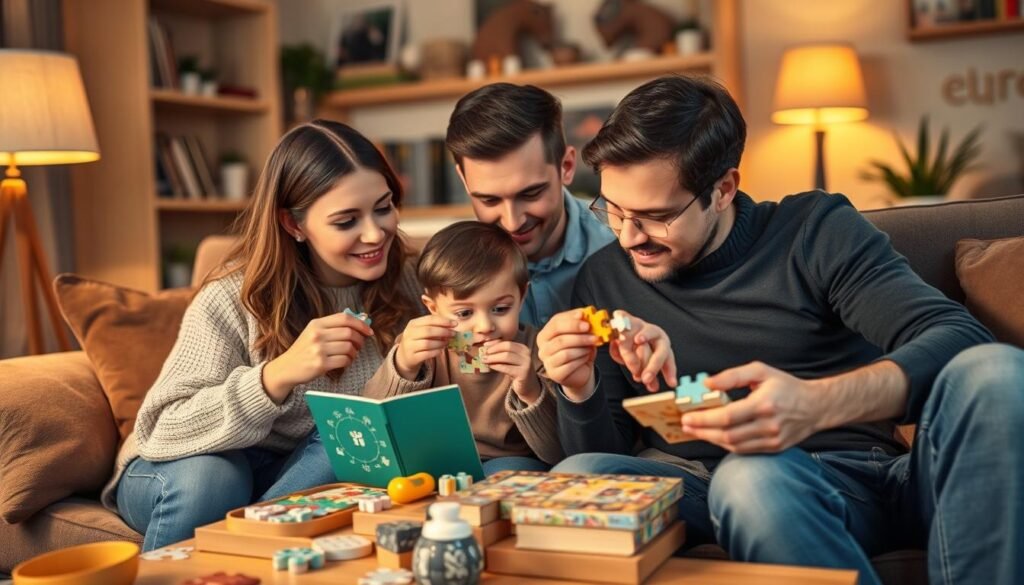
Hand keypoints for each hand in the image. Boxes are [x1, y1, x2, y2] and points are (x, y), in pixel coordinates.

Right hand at [263, 312, 373, 402]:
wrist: (287, 367)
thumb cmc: (304, 350)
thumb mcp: (314, 332)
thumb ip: (333, 326)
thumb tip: (360, 322)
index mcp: (316, 324)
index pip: (344, 318)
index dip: (360, 324)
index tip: (368, 331)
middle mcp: (317, 335)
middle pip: (349, 332)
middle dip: (359, 339)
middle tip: (359, 345)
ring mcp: (318, 349)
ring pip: (349, 347)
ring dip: (354, 352)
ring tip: (350, 355)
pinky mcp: (320, 364)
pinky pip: (344, 360)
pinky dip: (348, 361)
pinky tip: (344, 362)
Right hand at [394, 315, 456, 379]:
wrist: (405, 356)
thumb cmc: (418, 340)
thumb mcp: (422, 330)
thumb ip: (435, 326)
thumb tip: (452, 325)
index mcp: (413, 324)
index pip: (430, 319)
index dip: (444, 321)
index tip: (455, 324)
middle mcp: (409, 334)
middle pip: (428, 331)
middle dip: (443, 332)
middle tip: (453, 334)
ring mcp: (409, 346)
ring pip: (428, 343)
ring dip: (440, 343)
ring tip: (446, 343)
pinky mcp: (412, 357)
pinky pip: (427, 354)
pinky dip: (436, 352)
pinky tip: (440, 350)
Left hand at [483, 340, 540, 403]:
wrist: (528, 386)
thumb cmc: (515, 371)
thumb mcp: (509, 360)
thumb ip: (501, 353)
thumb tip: (486, 346)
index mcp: (523, 348)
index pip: (507, 342)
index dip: (495, 344)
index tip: (484, 346)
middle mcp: (526, 354)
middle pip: (507, 347)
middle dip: (494, 349)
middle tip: (483, 354)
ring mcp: (526, 363)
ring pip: (506, 356)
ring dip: (493, 358)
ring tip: (484, 360)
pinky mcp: (523, 373)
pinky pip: (507, 368)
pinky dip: (497, 366)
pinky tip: (490, 366)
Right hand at [536, 309, 598, 400]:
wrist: (580, 370)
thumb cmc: (578, 349)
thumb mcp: (580, 333)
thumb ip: (581, 322)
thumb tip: (586, 312)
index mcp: (545, 334)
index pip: (555, 324)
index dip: (571, 321)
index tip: (585, 318)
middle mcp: (543, 348)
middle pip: (560, 339)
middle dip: (579, 336)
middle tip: (594, 335)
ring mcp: (547, 362)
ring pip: (566, 353)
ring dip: (582, 349)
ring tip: (591, 347)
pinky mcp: (555, 374)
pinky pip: (569, 365)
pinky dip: (581, 359)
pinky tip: (586, 357)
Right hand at [608, 311, 677, 391]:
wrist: (621, 322)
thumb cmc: (635, 343)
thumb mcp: (642, 359)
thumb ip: (647, 372)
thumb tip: (652, 388)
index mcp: (662, 343)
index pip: (668, 359)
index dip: (670, 372)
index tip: (672, 384)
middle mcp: (655, 333)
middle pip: (660, 351)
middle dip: (652, 367)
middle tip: (645, 379)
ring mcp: (641, 325)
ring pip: (640, 345)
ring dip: (634, 358)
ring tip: (631, 370)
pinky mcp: (626, 319)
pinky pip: (623, 334)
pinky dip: (619, 341)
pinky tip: (616, 345)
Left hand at [681, 362, 822, 452]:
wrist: (817, 406)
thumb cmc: (786, 386)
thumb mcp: (761, 371)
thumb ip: (733, 376)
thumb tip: (707, 383)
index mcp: (764, 404)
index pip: (727, 417)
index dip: (704, 419)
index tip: (687, 417)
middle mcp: (768, 426)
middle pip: (727, 435)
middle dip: (702, 431)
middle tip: (685, 425)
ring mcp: (772, 440)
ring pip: (734, 446)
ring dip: (711, 439)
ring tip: (696, 430)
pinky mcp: (774, 448)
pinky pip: (744, 450)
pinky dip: (727, 444)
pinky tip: (716, 436)